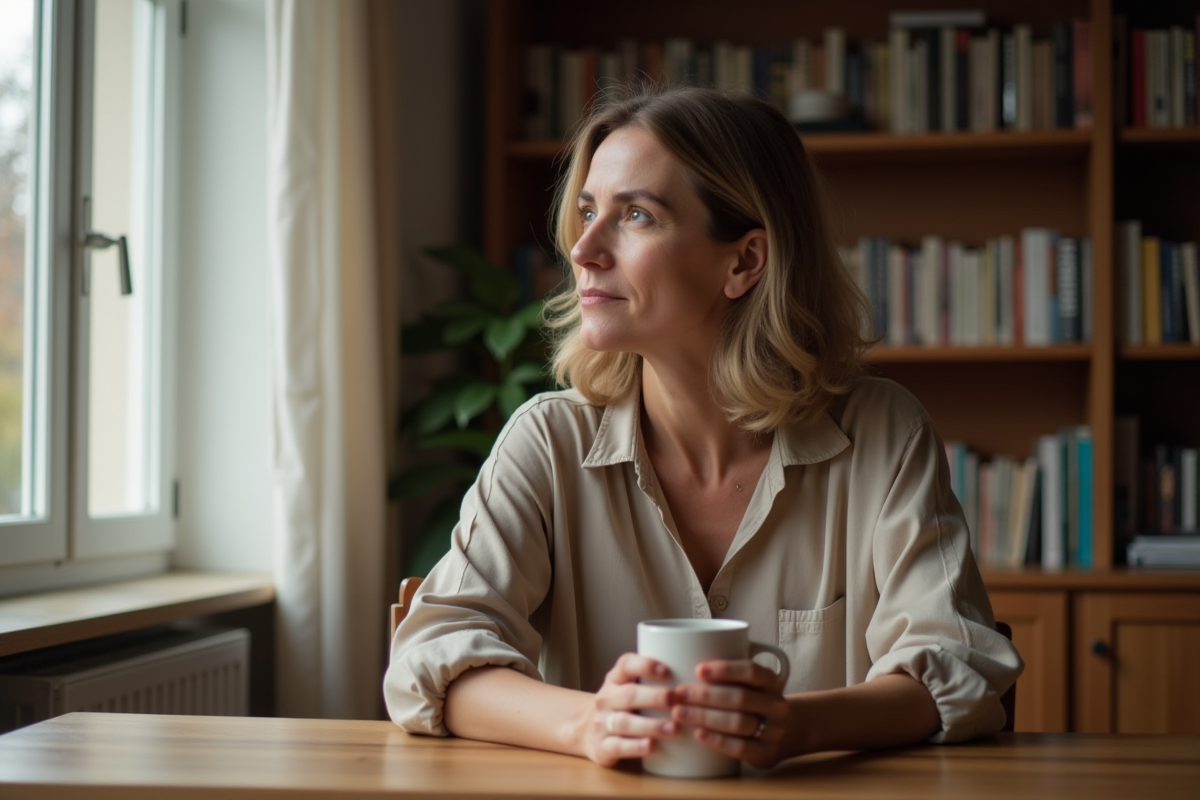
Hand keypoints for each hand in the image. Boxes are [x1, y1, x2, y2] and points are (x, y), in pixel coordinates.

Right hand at [581, 653, 677, 766]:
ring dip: (650, 725)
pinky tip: (650, 746)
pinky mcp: (601, 747)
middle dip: (655, 697)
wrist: (586, 731)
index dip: (645, 665)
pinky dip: (634, 747)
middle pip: (629, 695)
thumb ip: (651, 680)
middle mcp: (606, 698)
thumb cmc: (620, 707)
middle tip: (677, 700)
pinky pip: (617, 746)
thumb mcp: (628, 687)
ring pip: (624, 722)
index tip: (666, 670)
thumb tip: (695, 675)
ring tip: (673, 728)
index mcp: (614, 679)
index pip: (625, 665)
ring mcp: (601, 723)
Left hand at [670, 659, 791, 768]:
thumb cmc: (754, 702)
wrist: (785, 732)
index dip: (725, 669)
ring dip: (706, 717)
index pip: (751, 671)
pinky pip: (741, 748)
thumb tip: (682, 663)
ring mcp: (773, 730)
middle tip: (679, 694)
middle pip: (740, 698)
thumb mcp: (749, 684)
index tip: (698, 670)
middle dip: (706, 696)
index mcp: (770, 681)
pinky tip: (698, 734)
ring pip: (739, 723)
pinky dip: (717, 741)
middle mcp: (775, 705)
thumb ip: (726, 676)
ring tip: (680, 713)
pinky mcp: (766, 753)